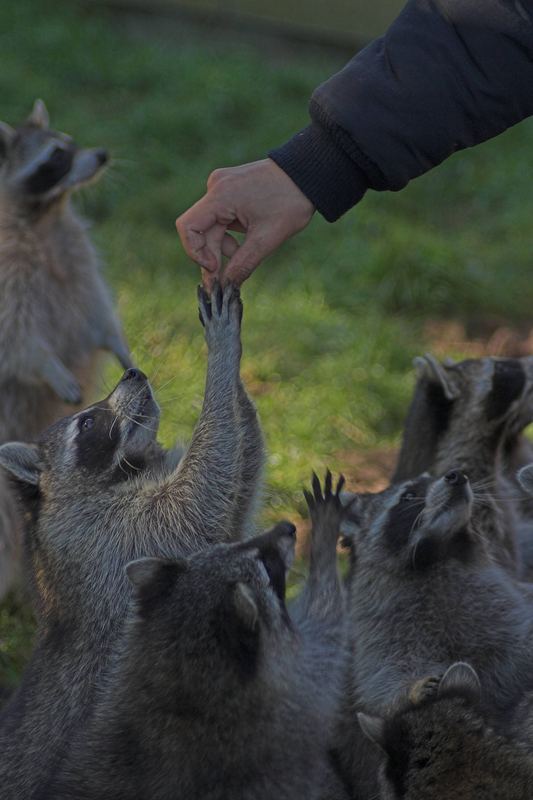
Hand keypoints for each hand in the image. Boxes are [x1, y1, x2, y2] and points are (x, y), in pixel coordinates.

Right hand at [176, 158, 313, 287]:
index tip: (215, 269)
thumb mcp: (267, 239)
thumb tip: (226, 286)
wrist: (310, 174)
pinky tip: (248, 240)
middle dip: (213, 256)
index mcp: (221, 196)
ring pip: (212, 225)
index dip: (195, 252)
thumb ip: (242, 264)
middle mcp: (216, 187)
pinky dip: (230, 233)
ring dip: (224, 246)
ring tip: (244, 257)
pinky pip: (221, 217)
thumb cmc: (291, 202)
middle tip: (223, 283)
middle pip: (201, 230)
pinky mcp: (231, 189)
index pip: (188, 227)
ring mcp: (222, 186)